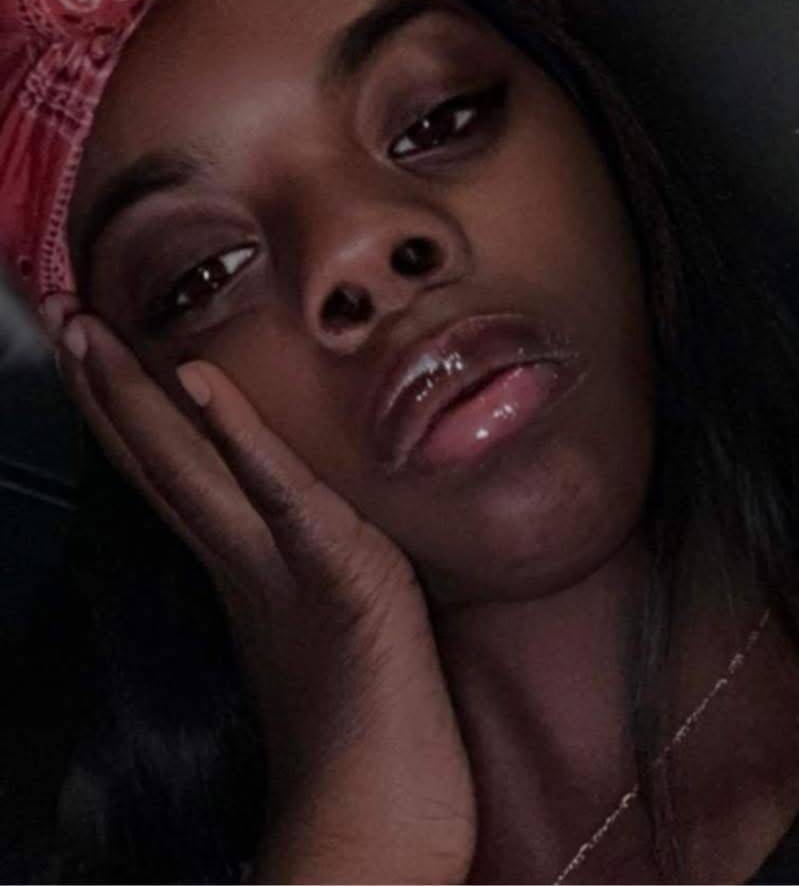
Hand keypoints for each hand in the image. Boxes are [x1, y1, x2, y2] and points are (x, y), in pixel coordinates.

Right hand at [44, 295, 475, 883]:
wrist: (379, 830)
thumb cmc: (362, 740)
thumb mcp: (321, 633)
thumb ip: (292, 584)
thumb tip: (277, 542)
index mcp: (249, 574)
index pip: (180, 480)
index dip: (135, 421)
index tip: (99, 362)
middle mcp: (251, 568)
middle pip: (170, 466)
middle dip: (116, 394)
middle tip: (65, 321)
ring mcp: (285, 575)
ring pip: (201, 474)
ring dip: (147, 402)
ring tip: (92, 334)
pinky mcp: (339, 582)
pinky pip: (283, 500)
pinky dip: (240, 442)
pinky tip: (199, 387)